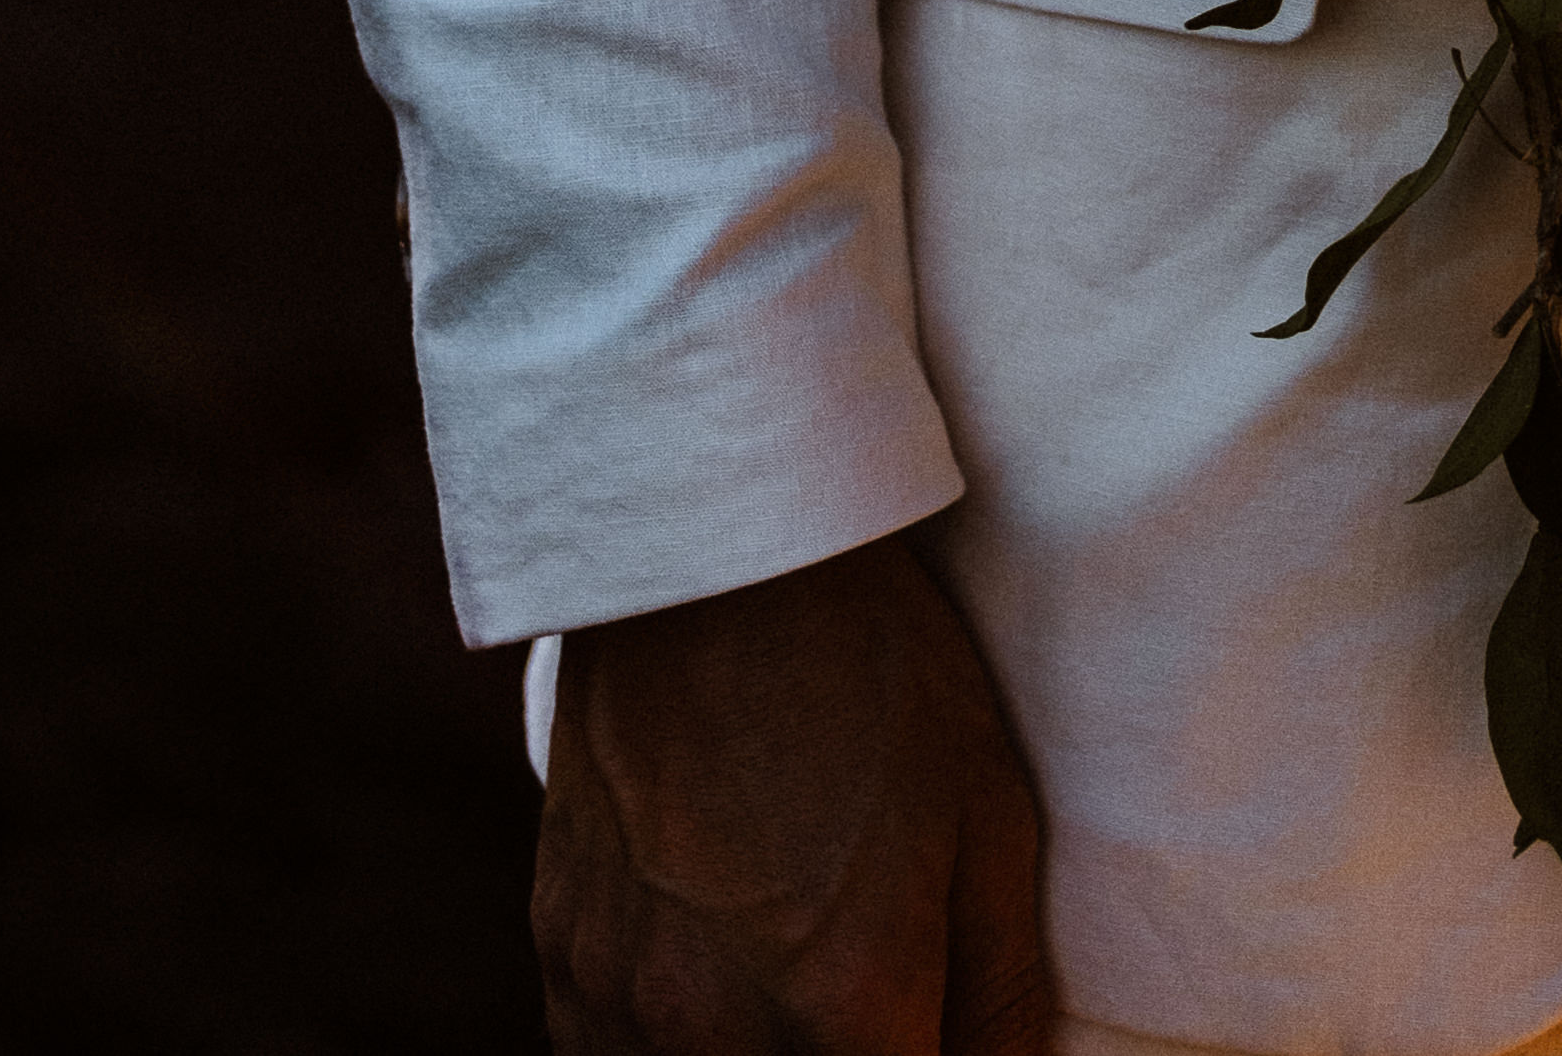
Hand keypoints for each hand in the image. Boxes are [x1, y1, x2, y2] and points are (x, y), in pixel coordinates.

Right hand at [533, 529, 1056, 1053]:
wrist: (716, 556)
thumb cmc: (874, 672)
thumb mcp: (990, 815)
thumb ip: (1002, 989)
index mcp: (842, 1011)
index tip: (924, 1027)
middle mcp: (716, 1034)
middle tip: (863, 999)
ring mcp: (622, 1001)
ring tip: (788, 976)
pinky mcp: (559, 957)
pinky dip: (657, 1047)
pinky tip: (703, 992)